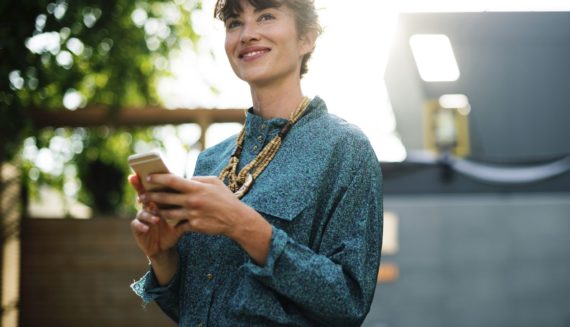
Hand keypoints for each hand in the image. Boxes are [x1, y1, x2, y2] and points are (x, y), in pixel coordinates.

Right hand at [129, 174, 182, 258]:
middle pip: (143, 195)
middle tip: (145, 190)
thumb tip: (195, 188)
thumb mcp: (180, 215)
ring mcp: (142, 217)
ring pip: (141, 211)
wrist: (166, 246)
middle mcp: (148, 207)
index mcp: (158, 201)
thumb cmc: (174, 227)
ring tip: (156, 218)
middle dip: (140, 190)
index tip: (145, 172)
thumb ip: (184, 203)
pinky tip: (146, 228)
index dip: (148, 180)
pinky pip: (136, 225)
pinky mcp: (138, 229)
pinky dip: (141, 225)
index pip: (154, 188)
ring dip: (148, 214)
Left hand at [142, 174, 272, 265]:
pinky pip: (178, 224)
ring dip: (157, 211)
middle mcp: (192, 201)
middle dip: (150, 196)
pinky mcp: (194, 226)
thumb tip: (185, 178)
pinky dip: (173, 223)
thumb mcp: (214, 182)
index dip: (158, 178)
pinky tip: (167, 221)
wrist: (236, 219)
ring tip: (151, 209)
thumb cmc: (225, 198)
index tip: (148, 178)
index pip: (172, 180)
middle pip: (165, 197)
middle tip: (142, 196)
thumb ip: (198, 179)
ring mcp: (192, 214)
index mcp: (196, 187)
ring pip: (167, 213)